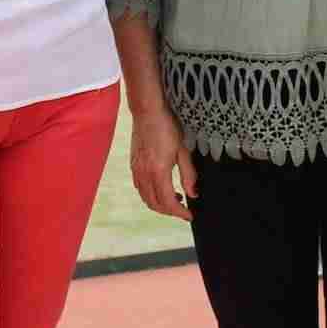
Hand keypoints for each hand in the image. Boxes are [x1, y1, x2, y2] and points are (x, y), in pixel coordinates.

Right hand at [129, 105, 197, 221]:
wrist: (147, 112)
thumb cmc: (167, 127)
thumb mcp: (183, 150)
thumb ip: (189, 175)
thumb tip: (193, 194)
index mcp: (159, 171)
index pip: (169, 202)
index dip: (180, 212)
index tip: (190, 215)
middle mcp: (145, 174)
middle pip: (155, 204)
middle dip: (170, 212)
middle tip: (183, 209)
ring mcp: (137, 170)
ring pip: (146, 198)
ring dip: (159, 204)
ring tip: (175, 199)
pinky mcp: (133, 165)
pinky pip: (140, 188)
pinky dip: (150, 195)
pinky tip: (160, 187)